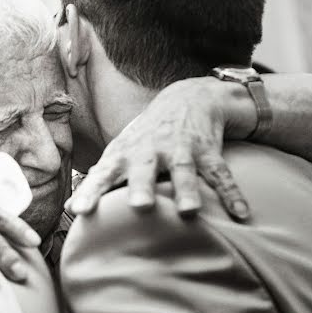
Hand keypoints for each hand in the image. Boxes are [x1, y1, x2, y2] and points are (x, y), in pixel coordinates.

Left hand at [67, 77, 251, 220]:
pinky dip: (232, 193)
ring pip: (185, 170)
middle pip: (145, 168)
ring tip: (189, 211)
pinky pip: (222, 174)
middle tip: (139, 206)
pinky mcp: (208, 151)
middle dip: (142, 186)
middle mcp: (151, 150)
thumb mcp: (121, 152)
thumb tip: (69, 208)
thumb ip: (99, 180)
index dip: (92, 191)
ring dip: (187, 190)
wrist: (188, 98)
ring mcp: (181, 149)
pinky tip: (241, 214)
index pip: (104, 174)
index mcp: (126, 154)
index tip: (80, 211)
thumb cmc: (146, 136)